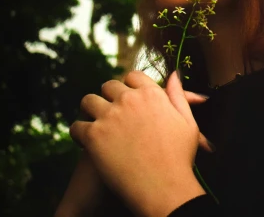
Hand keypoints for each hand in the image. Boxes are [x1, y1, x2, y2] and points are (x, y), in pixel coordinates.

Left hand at [69, 71, 207, 216]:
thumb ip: (178, 96)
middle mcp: (129, 100)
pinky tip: (86, 143)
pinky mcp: (94, 136)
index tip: (126, 99)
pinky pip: (76, 126)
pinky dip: (79, 133)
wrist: (164, 188)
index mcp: (152, 94)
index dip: (128, 86)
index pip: (132, 76)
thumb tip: (173, 74)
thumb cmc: (179, 159)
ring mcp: (110, 116)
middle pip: (109, 86)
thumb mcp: (187, 123)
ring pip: (88, 101)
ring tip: (95, 125)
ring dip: (91, 111)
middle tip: (111, 115)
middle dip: (109, 98)